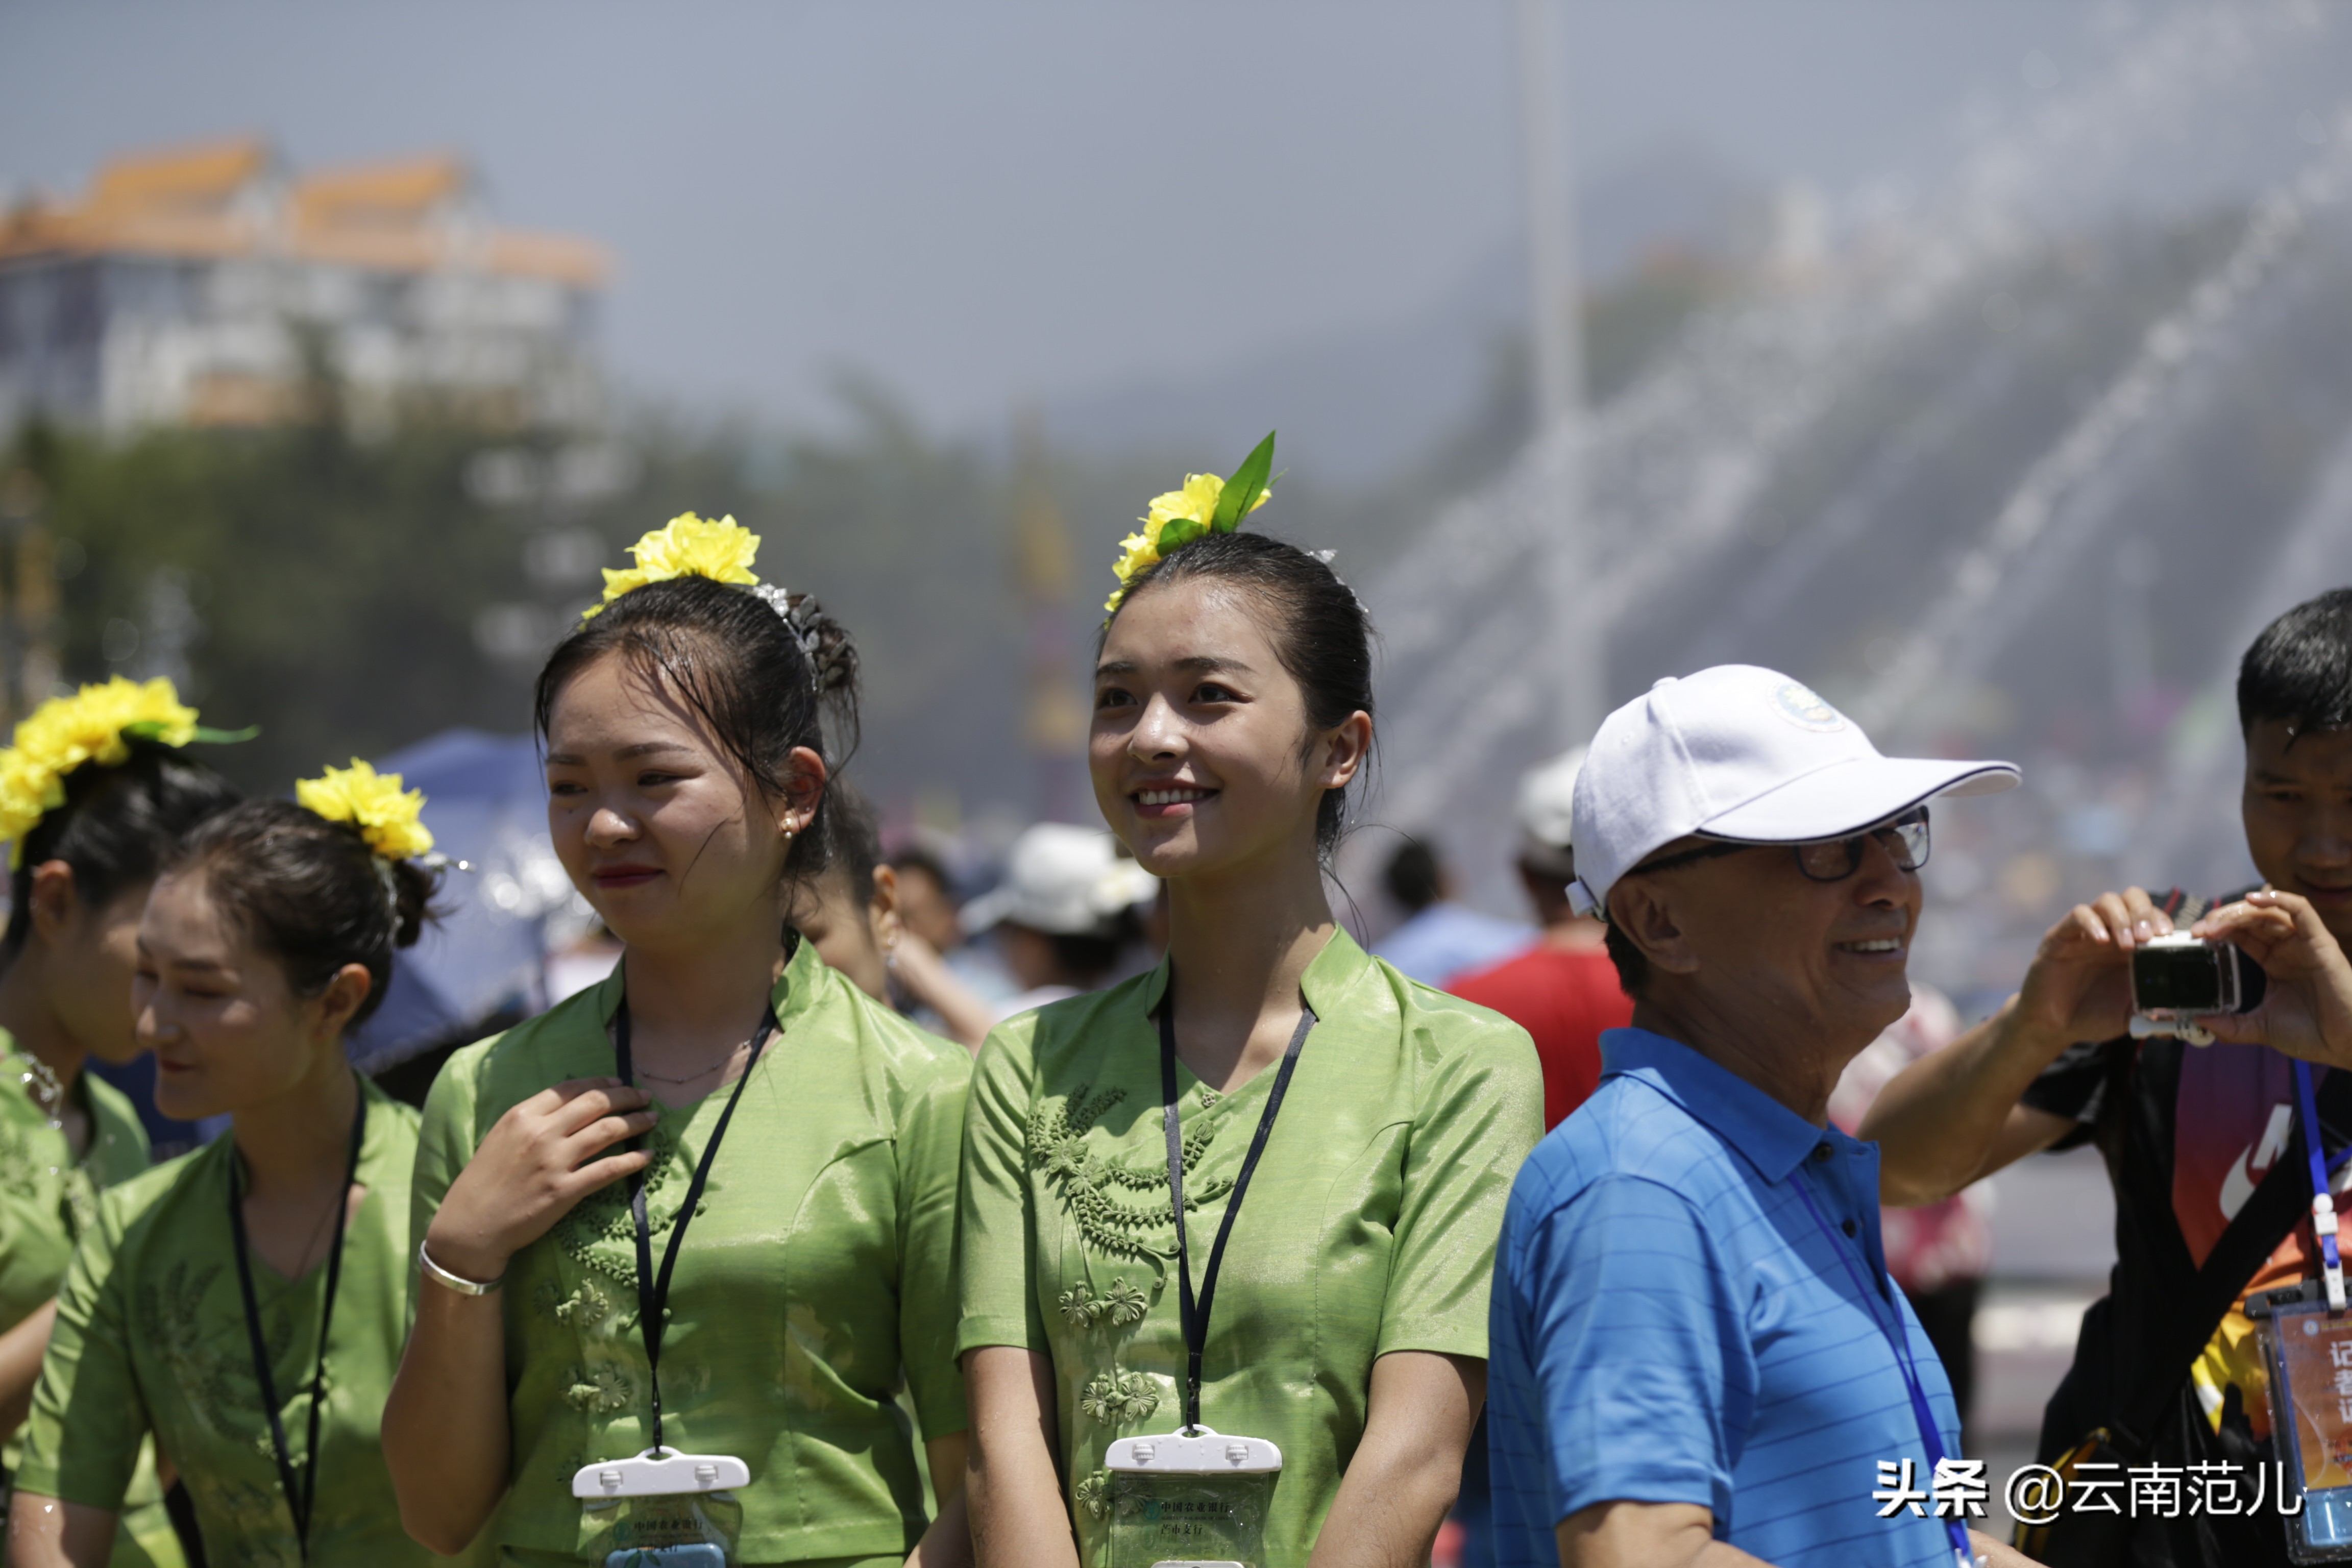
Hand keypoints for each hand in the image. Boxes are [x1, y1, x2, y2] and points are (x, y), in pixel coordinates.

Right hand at [424, 1077, 657, 1280]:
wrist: (470, 1225)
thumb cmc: (483, 1182)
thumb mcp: (501, 1137)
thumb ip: (532, 1120)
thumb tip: (568, 1107)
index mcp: (522, 1115)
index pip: (572, 1088)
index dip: (601, 1083)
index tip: (619, 1083)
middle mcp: (541, 1133)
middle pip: (596, 1104)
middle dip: (626, 1096)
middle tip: (644, 1096)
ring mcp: (554, 1162)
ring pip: (608, 1131)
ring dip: (636, 1122)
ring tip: (652, 1119)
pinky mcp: (564, 1191)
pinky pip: (608, 1169)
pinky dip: (633, 1160)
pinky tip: (647, 1156)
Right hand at [2011, 887, 2174, 1049]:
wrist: (2056, 1026)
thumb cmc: (2095, 1016)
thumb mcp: (2132, 1013)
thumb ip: (2156, 1010)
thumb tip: (2187, 1017)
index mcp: (2133, 945)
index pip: (2153, 916)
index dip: (2163, 920)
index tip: (2170, 937)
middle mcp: (2111, 932)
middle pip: (2133, 898)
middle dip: (2145, 913)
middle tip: (2148, 937)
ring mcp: (2085, 932)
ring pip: (2107, 901)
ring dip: (2122, 917)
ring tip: (2127, 943)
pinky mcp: (2060, 936)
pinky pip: (2077, 915)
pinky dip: (2092, 922)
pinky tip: (2100, 939)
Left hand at [2194, 891, 2351, 1065]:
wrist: (2347, 1045)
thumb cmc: (2313, 1034)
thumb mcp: (2261, 1027)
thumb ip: (2230, 1026)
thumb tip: (2198, 1021)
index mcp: (2274, 962)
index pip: (2241, 935)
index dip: (2217, 931)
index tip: (2195, 938)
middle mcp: (2288, 948)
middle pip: (2251, 919)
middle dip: (2222, 920)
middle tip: (2200, 930)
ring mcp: (2305, 944)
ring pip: (2269, 912)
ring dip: (2239, 912)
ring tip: (2216, 921)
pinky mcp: (2321, 943)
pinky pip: (2301, 911)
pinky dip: (2279, 900)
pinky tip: (2254, 900)